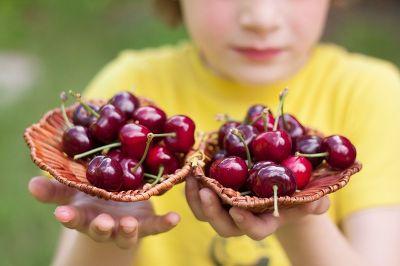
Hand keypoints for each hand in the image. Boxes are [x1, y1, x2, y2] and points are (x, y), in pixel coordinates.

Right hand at [28, 176, 179, 248]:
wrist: (117, 205)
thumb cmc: (93, 195)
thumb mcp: (74, 190)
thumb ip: (54, 189)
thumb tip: (31, 184)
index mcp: (87, 216)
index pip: (75, 220)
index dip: (69, 218)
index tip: (62, 214)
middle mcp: (106, 225)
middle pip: (101, 231)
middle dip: (100, 228)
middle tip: (101, 223)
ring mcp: (127, 226)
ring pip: (126, 234)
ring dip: (128, 231)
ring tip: (130, 224)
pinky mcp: (146, 224)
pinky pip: (156, 227)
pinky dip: (165, 224)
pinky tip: (175, 218)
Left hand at [185, 176, 329, 240]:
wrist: (276, 184)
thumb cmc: (294, 193)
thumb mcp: (307, 195)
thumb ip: (314, 202)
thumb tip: (318, 204)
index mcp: (265, 221)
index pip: (255, 231)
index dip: (246, 224)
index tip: (237, 210)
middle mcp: (242, 219)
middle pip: (223, 226)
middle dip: (212, 212)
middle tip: (205, 192)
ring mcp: (226, 208)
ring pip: (205, 213)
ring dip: (196, 198)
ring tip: (192, 176)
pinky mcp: (215, 195)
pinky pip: (198, 196)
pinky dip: (192, 185)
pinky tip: (190, 168)